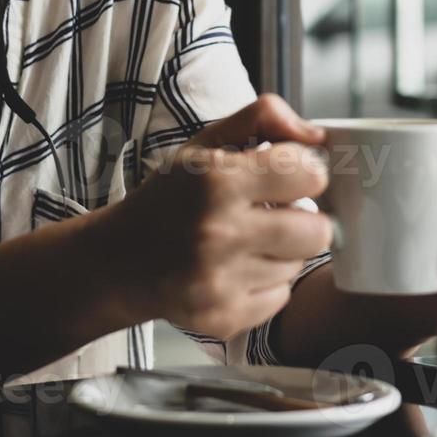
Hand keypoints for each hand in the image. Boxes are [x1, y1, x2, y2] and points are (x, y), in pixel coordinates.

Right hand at [94, 95, 331, 339]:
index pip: (309, 174)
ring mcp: (219, 281)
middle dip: (304, 220)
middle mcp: (218, 232)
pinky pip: (281, 297)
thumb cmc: (169, 198)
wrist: (118, 260)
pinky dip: (266, 284)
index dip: (305, 173)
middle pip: (318, 232)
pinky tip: (236, 270)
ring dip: (281, 253)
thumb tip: (317, 135)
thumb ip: (262, 118)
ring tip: (245, 242)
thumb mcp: (205, 143)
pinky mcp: (222, 318)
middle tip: (276, 214)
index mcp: (217, 180)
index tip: (289, 178)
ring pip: (298, 265)